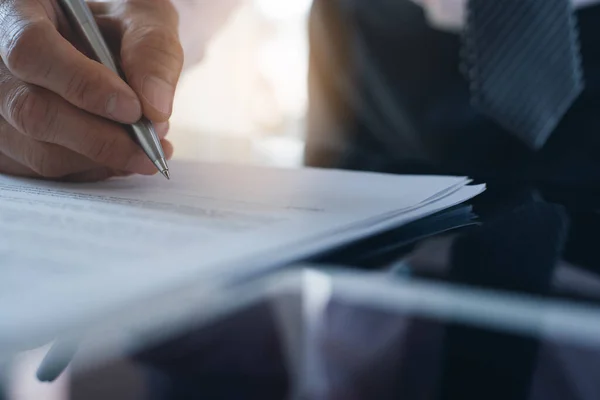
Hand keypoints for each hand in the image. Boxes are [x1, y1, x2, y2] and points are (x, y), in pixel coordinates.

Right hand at [0, 0, 182, 181]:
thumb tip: (155, 108)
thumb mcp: (142, 16)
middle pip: (31, 110)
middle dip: (99, 138)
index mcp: (18, 11)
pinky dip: (89, 171)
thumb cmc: (118, 24)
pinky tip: (121, 158)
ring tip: (145, 149)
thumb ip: (152, 50)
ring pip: (36, 150)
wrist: (105, 42)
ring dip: (100, 160)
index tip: (133, 109)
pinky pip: (43, 170)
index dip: (83, 85)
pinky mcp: (8, 142)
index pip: (32, 50)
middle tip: (151, 146)